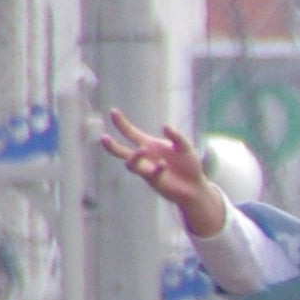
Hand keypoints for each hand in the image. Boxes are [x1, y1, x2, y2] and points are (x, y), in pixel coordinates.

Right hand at [95, 106, 227, 237]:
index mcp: (149, 144)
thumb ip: (176, 136)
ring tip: (143, 149)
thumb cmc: (189, 165)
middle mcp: (144, 157)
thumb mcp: (185, 147)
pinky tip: (163, 165)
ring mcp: (147, 171)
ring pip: (131, 164)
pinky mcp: (155, 182)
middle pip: (121, 151)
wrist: (196, 187)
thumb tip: (164, 126)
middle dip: (111, 145)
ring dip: (135, 157)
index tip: (113, 111)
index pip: (130, 132)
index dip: (121, 123)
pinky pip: (151, 175)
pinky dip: (157, 169)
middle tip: (103, 137)